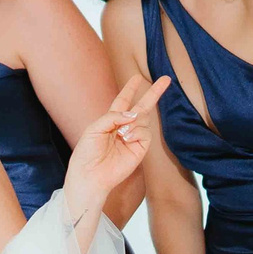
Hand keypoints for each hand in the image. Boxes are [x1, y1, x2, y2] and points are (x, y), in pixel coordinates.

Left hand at [63, 75, 169, 217]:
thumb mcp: (94, 129)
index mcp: (110, 121)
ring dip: (134, 121)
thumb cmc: (87, 153)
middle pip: (142, 106)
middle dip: (154, 93)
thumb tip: (133, 113)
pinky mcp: (140, 148)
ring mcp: (133, 137)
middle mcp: (124, 127)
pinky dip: (137, 131)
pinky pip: (145, 132)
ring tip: (121, 134)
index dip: (130, 89)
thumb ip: (112, 117)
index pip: (123, 101)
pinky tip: (127, 138)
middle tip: (166, 79)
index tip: (137, 78)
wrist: (91, 175)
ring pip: (143, 118)